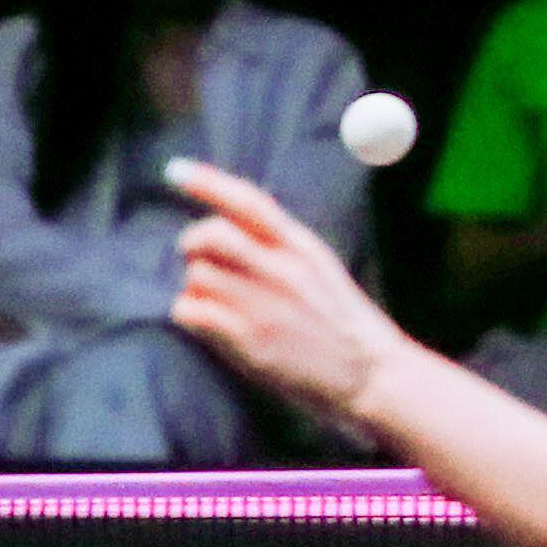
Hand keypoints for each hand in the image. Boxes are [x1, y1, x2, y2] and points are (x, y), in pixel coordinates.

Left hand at [168, 159, 409, 427]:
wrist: (370, 375)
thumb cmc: (343, 322)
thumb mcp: (320, 267)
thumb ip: (282, 244)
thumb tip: (233, 225)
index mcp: (301, 247)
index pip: (249, 203)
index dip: (209, 183)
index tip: (176, 171)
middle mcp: (280, 271)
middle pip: (212, 235)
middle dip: (194, 244)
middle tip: (198, 259)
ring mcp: (263, 306)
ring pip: (198, 274)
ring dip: (195, 285)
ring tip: (212, 300)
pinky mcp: (248, 342)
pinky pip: (193, 311)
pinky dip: (189, 312)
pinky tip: (204, 321)